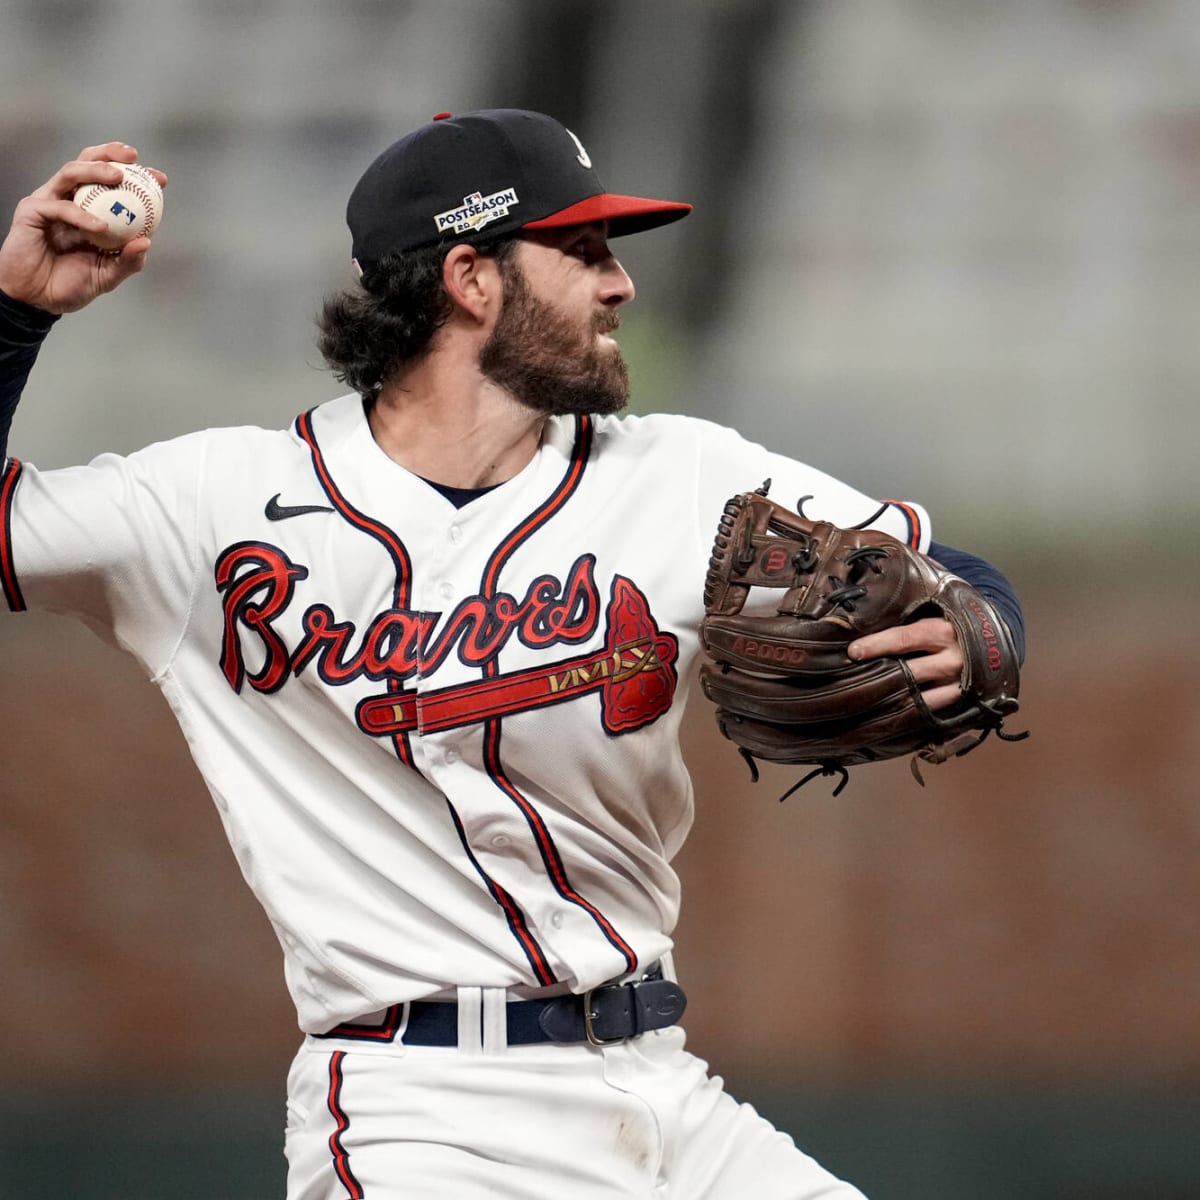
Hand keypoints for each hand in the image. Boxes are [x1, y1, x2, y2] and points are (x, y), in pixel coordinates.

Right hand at [0, 143, 167, 314]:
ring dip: (96, 170)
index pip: (112, 183)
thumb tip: (147, 242)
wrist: (36, 299)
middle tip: (134, 159)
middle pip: (87, 162)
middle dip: (111, 154)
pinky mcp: (32, 210)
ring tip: (118, 177)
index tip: (161, 180)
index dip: (137, 176)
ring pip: (71, 172)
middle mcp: (69, 199)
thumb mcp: (107, 275)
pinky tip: (101, 228)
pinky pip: (60, 206)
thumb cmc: (69, 285)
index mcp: (90, 210)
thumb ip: (128, 261)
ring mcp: (50, 202)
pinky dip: (81, 216)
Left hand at [848, 616, 963, 710]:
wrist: (996, 640)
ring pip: (922, 699)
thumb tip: (867, 616)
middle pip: (911, 672)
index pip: (904, 638)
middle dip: (881, 677)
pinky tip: (890, 715)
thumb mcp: (936, 612)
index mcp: (943, 631)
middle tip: (854, 682)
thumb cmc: (954, 623)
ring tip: (869, 703)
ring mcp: (959, 684)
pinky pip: (933, 713)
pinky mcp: (963, 702)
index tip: (853, 651)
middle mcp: (953, 659)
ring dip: (895, 701)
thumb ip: (908, 617)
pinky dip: (911, 714)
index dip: (876, 645)